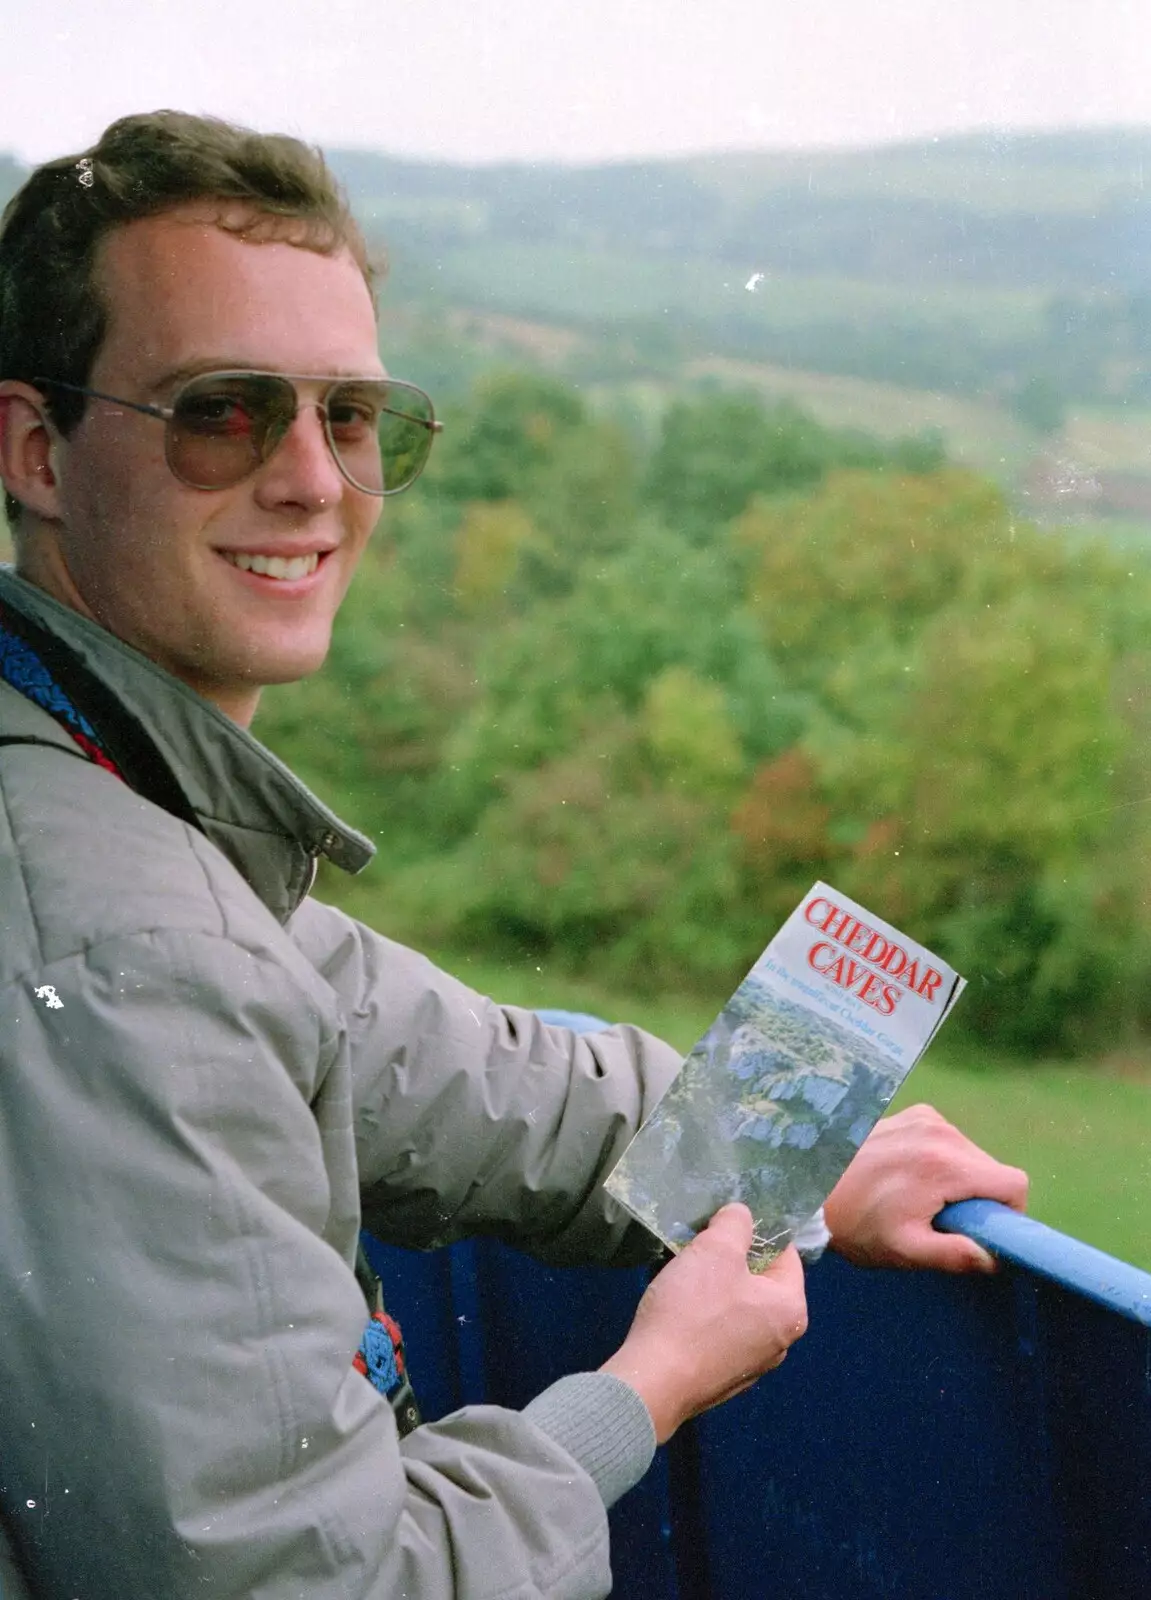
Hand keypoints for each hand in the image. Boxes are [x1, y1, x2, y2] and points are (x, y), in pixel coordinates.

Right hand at [600, 1203, 807, 1444]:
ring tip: (684, 1274)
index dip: (755, 1231)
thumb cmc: (693, 1310)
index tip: (724, 1223)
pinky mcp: (725, 1380)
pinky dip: (704, 1317)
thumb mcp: (715, 1250)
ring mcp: (753, 1365)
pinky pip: (721, 1333)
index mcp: (791, 1310)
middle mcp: (782, 1341)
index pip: (785, 1254)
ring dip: (715, 1287)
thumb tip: (742, 1217)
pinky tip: (678, 1310)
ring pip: (738, 1307)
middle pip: (760, 1282)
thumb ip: (736, 1223)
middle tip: (700, 1246)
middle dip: (731, 1260)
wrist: (655, 1381)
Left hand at [823, 1103, 1028, 1272]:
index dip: (1010, 1213)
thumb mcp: (905, 1250)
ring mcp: (928, 1118)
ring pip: (974, 1155)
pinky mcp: (917, 1114)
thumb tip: (995, 1258)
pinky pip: (952, 1141)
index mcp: (944, 1165)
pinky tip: (914, 1179)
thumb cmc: (856, 1223)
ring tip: (923, 1200)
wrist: (812, 1186)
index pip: (1013, 1183)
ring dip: (962, 1180)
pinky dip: (944, 1161)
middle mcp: (941, 1133)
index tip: (985, 1230)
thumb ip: (954, 1255)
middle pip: (993, 1170)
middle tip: (945, 1220)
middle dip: (981, 1199)